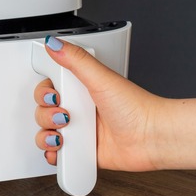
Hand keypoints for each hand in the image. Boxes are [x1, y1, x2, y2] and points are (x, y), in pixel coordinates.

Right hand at [33, 36, 160, 171]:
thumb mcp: (101, 78)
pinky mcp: (82, 151)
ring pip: (46, 132)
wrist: (153, 138)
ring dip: (47, 135)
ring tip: (63, 135)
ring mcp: (80, 131)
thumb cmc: (136, 108)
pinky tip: (61, 149)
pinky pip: (58, 154)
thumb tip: (53, 42)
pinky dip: (53, 153)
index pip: (48, 88)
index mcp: (81, 88)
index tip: (54, 95)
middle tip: (64, 115)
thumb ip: (75, 59)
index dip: (44, 93)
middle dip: (46, 115)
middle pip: (43, 111)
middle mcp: (78, 109)